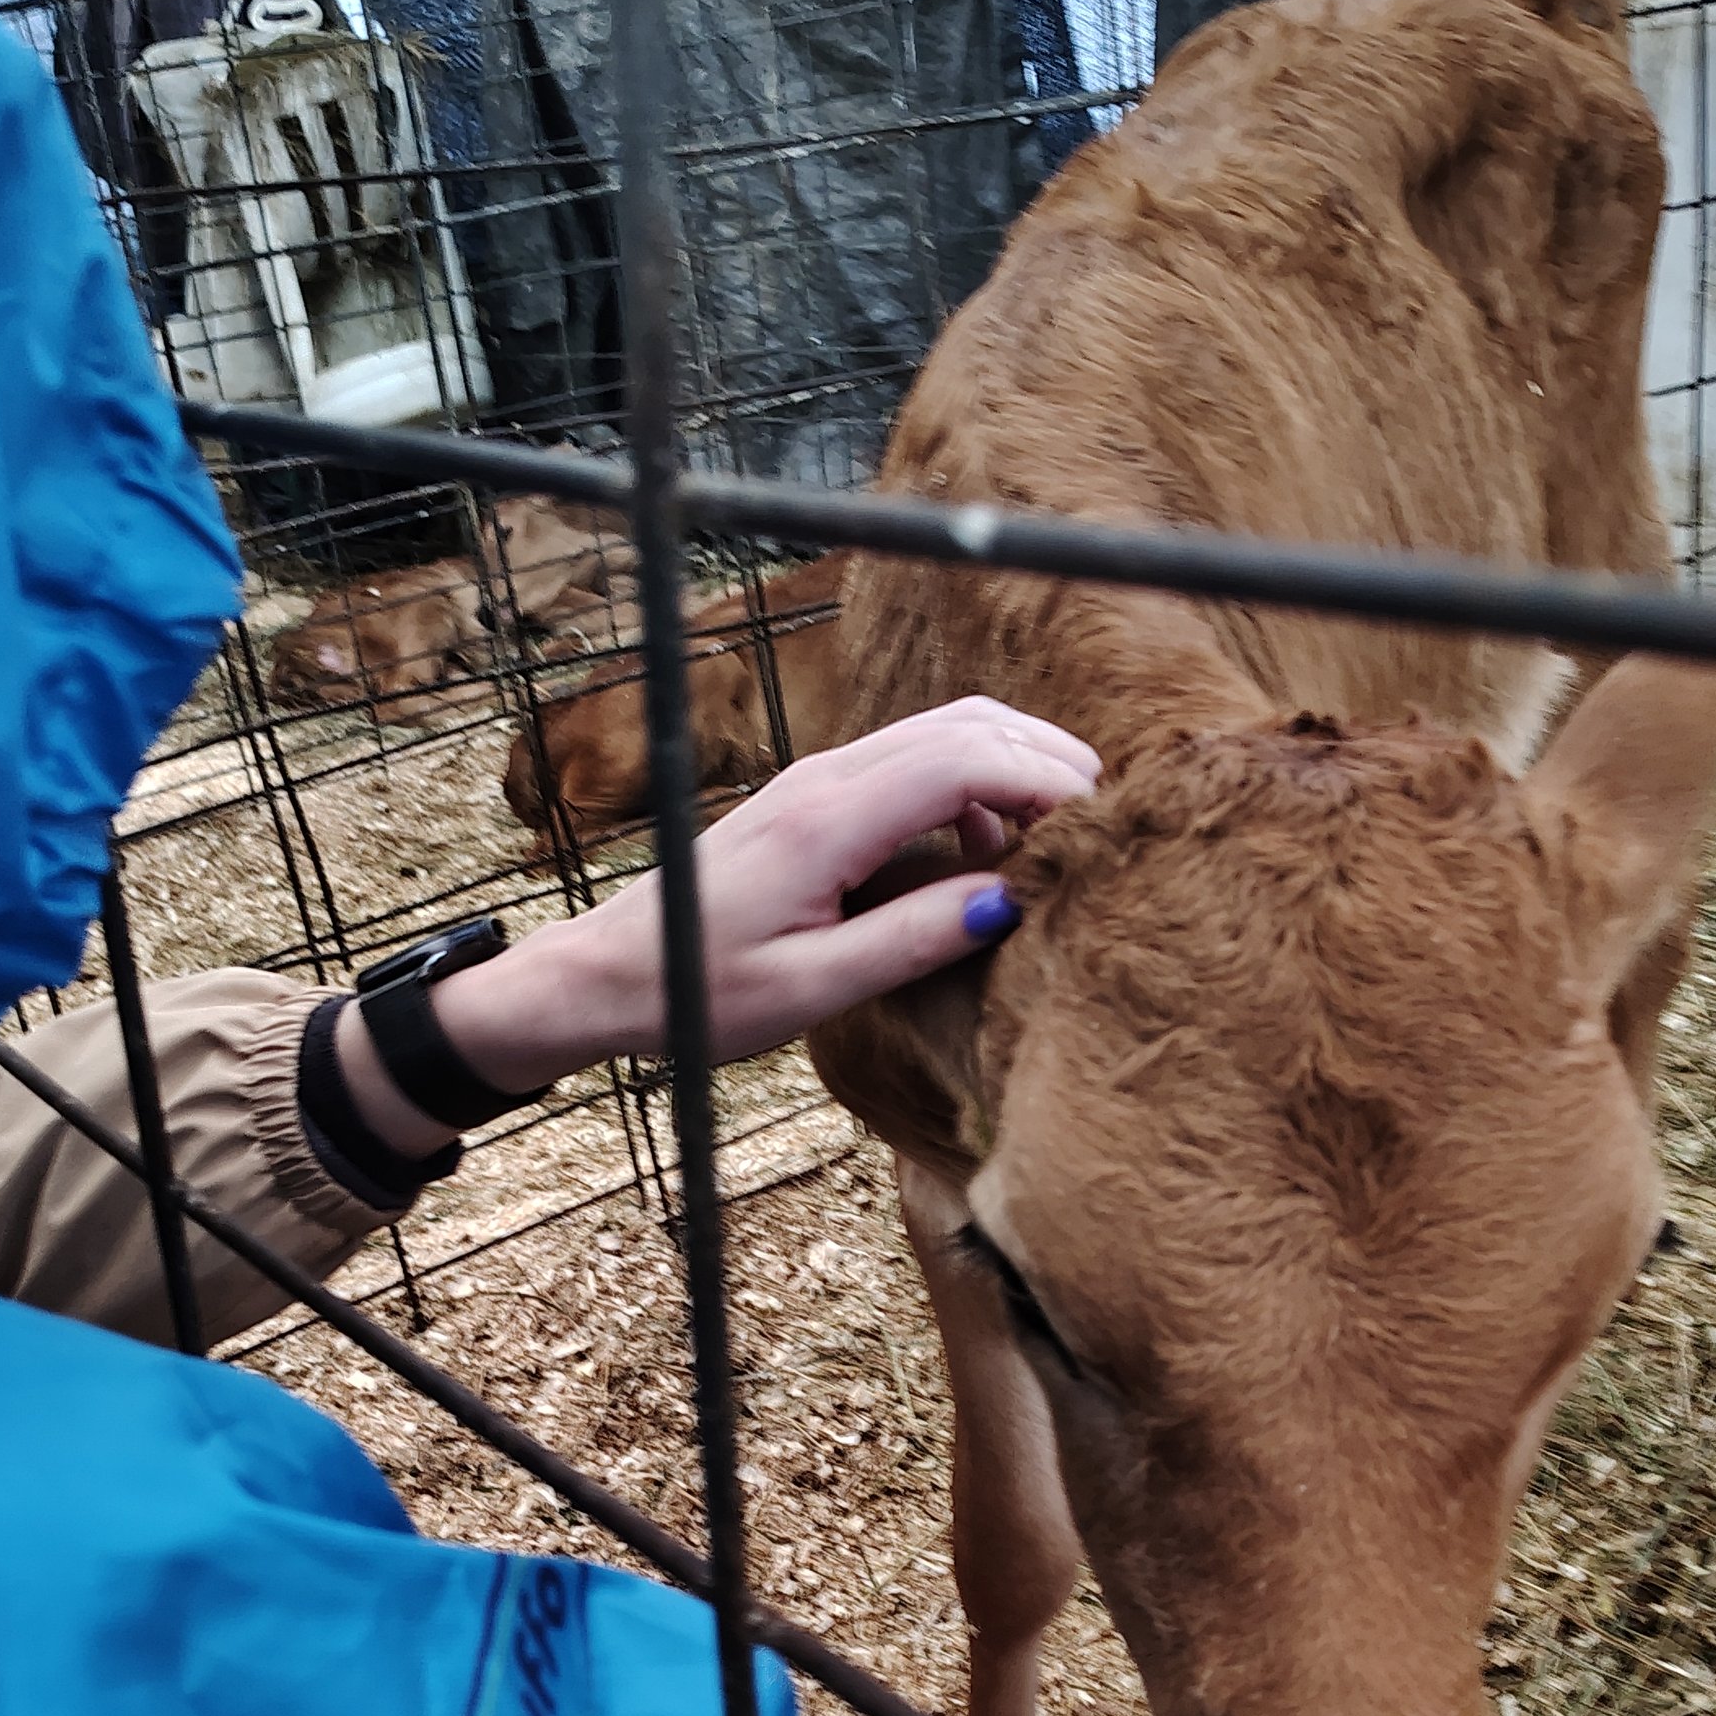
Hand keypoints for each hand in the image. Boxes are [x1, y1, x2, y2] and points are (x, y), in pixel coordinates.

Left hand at [340, 700, 1099, 1150]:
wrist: (609, 976)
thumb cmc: (698, 992)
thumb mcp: (813, 988)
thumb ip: (913, 942)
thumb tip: (1009, 902)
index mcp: (830, 818)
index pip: (968, 758)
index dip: (1049, 782)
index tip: (1103, 833)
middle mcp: (828, 778)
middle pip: (970, 723)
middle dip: (1049, 762)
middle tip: (1106, 829)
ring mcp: (821, 780)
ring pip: (946, 733)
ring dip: (1014, 771)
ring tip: (1055, 847)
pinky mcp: (818, 799)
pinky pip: (916, 764)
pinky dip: (973, 789)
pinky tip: (985, 858)